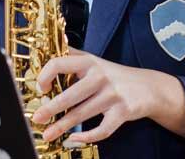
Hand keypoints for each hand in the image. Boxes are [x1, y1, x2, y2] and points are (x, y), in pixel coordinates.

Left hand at [31, 48, 184, 143]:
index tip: (40, 88)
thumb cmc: (114, 75)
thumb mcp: (94, 60)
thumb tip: (51, 44)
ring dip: (61, 126)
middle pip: (71, 94)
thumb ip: (73, 55)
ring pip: (82, 113)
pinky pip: (102, 129)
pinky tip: (74, 139)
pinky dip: (87, 136)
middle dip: (51, 108)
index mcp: (90, 62)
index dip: (45, 75)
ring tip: (47, 134)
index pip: (60, 63)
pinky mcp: (122, 111)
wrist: (148, 87)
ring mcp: (112, 95)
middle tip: (37, 118)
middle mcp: (100, 76)